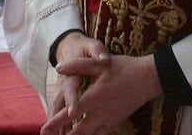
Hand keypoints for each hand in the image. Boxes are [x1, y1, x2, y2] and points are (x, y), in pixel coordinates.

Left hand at [42, 45, 160, 133]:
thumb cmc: (123, 68)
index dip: (55, 122)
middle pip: (77, 133)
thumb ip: (77, 65)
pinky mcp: (115, 122)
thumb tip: (58, 67)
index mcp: (93, 98)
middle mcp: (100, 113)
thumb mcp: (98, 64)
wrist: (148, 79)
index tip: (43, 129)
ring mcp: (109, 120)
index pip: (70, 114)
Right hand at [45, 31, 109, 126]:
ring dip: (57, 123)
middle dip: (58, 118)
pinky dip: (60, 123)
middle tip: (58, 133)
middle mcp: (65, 83)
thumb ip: (97, 52)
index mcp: (72, 72)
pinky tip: (63, 134)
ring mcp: (62, 90)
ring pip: (57, 109)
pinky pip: (60, 110)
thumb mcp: (92, 45)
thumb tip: (105, 59)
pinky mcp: (64, 95)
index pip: (71, 87)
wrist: (69, 46)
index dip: (72, 99)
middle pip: (59, 102)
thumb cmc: (84, 48)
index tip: (73, 112)